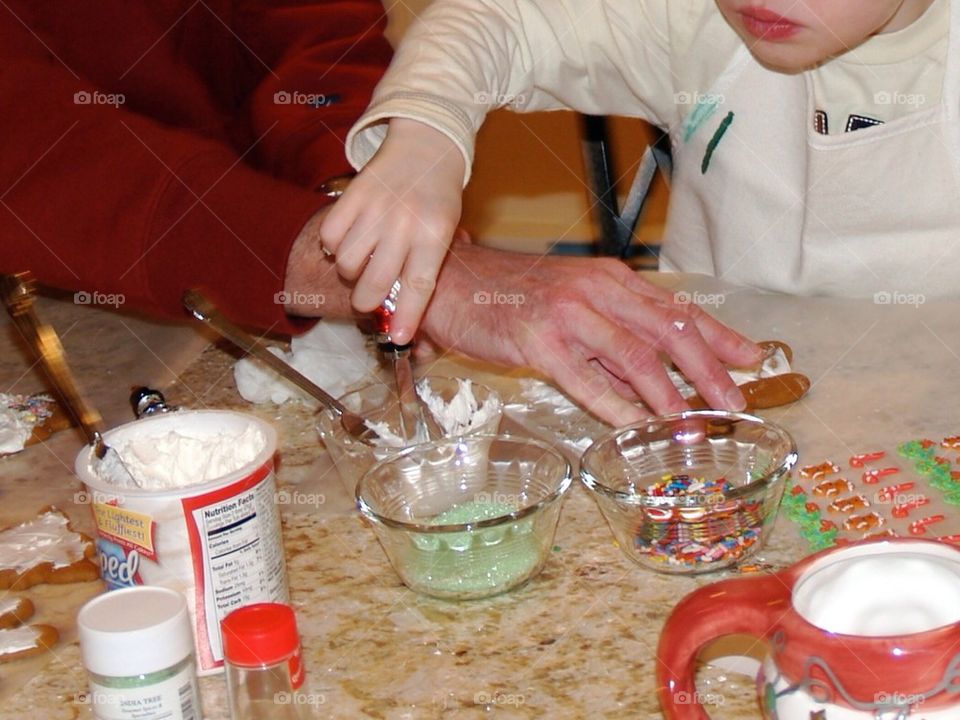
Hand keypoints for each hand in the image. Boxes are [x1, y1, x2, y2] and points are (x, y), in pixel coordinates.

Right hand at [319, 118, 465, 343]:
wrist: (426, 145)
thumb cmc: (438, 197)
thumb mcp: (448, 230)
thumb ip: (426, 265)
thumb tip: (405, 312)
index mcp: (434, 235)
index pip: (419, 286)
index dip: (408, 317)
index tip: (399, 338)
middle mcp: (404, 223)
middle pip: (375, 283)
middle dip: (366, 301)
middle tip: (367, 299)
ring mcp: (376, 208)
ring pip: (346, 262)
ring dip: (349, 271)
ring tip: (361, 261)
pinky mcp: (352, 194)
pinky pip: (330, 236)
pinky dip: (333, 245)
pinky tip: (347, 239)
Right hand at [420, 242, 761, 425]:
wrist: (454, 280)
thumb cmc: (513, 295)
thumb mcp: (574, 305)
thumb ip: (612, 339)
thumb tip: (653, 383)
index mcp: (612, 280)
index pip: (677, 309)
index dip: (720, 336)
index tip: (753, 358)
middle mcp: (598, 290)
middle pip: (669, 331)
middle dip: (711, 370)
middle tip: (737, 402)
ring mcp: (569, 314)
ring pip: (635, 355)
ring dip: (671, 394)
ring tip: (696, 423)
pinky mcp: (538, 340)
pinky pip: (586, 378)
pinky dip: (616, 405)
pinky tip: (636, 426)